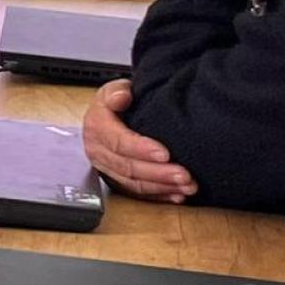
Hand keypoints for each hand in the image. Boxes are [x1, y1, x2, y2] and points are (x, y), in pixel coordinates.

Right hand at [82, 80, 197, 202]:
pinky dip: (159, 195)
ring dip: (162, 186)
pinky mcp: (117, 180)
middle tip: (184, 175)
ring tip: (187, 186)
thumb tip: (122, 97)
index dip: (141, 149)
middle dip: (158, 173)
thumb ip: (116, 92)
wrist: (108, 116)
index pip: (118, 142)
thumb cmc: (115, 103)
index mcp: (96, 127)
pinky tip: (177, 195)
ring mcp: (107, 168)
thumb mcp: (113, 90)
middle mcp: (98, 151)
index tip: (164, 153)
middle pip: (128, 167)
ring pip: (134, 183)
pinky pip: (138, 193)